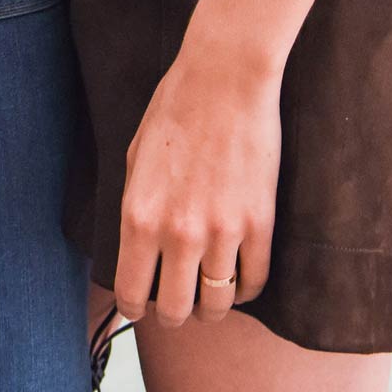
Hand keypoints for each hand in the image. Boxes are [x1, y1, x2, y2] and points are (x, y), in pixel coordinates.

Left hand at [113, 39, 281, 328]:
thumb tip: (137, 255)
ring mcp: (222, 231)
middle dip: (175, 314)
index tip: (143, 306)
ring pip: (217, 304)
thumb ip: (135, 212)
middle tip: (179, 303)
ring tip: (209, 293)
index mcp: (139, 217)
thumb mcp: (135, 161)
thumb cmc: (175, 110)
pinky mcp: (259, 222)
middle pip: (177, 312)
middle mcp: (178, 233)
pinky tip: (238, 275)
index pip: (131, 295)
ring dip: (212, 306)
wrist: (224, 77)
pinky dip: (246, 288)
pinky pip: (255, 281)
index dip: (136, 309)